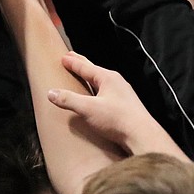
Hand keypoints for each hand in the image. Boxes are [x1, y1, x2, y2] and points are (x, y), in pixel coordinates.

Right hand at [46, 51, 182, 157]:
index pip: (85, 67)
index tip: (63, 57)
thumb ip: (68, 100)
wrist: (142, 136)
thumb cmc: (118, 120)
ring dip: (90, 78)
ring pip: (102, 82)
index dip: (73, 62)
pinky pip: (107, 93)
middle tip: (71, 57)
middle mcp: (117, 83)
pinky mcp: (125, 106)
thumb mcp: (88, 109)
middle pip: (95, 71)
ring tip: (83, 76)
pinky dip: (98, 90)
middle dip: (82, 64)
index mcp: (108, 78)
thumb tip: (51, 93)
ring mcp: (123, 94)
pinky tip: (96, 97)